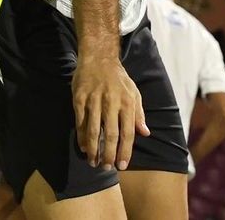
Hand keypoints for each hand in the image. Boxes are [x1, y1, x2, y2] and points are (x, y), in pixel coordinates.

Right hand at [72, 54, 149, 170]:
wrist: (98, 57)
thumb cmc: (119, 78)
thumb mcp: (134, 93)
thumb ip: (139, 114)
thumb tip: (145, 133)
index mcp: (127, 102)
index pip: (128, 132)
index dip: (125, 151)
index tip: (122, 165)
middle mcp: (111, 102)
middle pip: (110, 134)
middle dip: (108, 154)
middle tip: (106, 167)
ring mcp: (94, 100)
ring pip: (93, 131)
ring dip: (93, 149)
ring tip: (93, 162)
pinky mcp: (80, 98)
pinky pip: (80, 122)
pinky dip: (81, 137)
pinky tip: (84, 147)